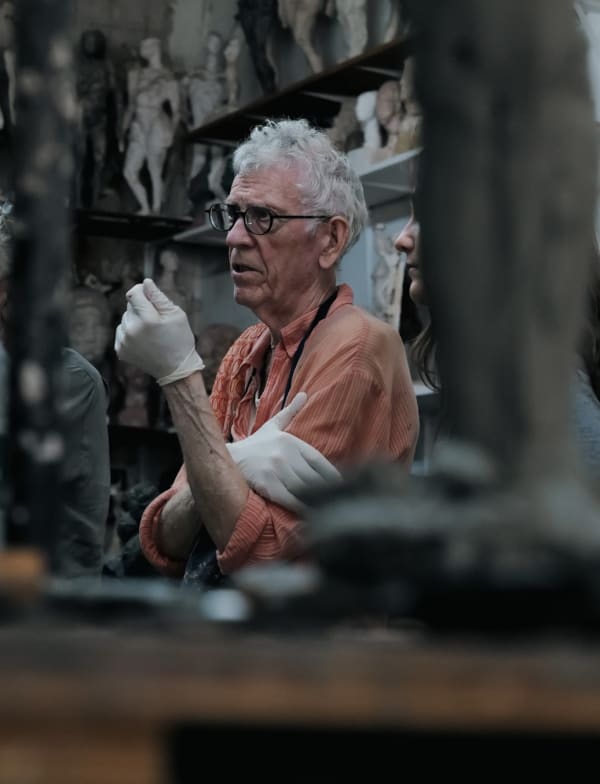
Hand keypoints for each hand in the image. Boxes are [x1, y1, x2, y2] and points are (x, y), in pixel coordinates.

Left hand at [114, 278, 204, 385]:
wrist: (175, 370)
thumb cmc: (179, 340)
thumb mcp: (176, 315)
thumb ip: (158, 297)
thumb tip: (146, 282)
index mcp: (148, 320)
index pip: (134, 293)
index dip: (141, 290)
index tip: (149, 293)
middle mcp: (132, 330)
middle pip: (129, 305)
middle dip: (141, 307)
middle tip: (156, 320)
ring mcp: (124, 342)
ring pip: (125, 318)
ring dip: (135, 320)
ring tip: (151, 332)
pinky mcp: (120, 350)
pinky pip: (121, 331)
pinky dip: (130, 333)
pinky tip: (144, 340)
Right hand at [227, 392, 340, 511]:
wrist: (227, 458)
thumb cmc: (254, 445)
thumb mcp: (273, 426)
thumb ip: (290, 412)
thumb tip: (304, 394)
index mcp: (289, 441)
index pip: (317, 460)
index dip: (331, 474)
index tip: (342, 484)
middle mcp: (284, 454)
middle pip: (312, 476)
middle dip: (326, 490)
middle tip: (338, 500)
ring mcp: (275, 469)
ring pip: (302, 488)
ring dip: (316, 500)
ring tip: (328, 509)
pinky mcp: (266, 484)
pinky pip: (289, 498)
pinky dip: (301, 506)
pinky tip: (310, 513)